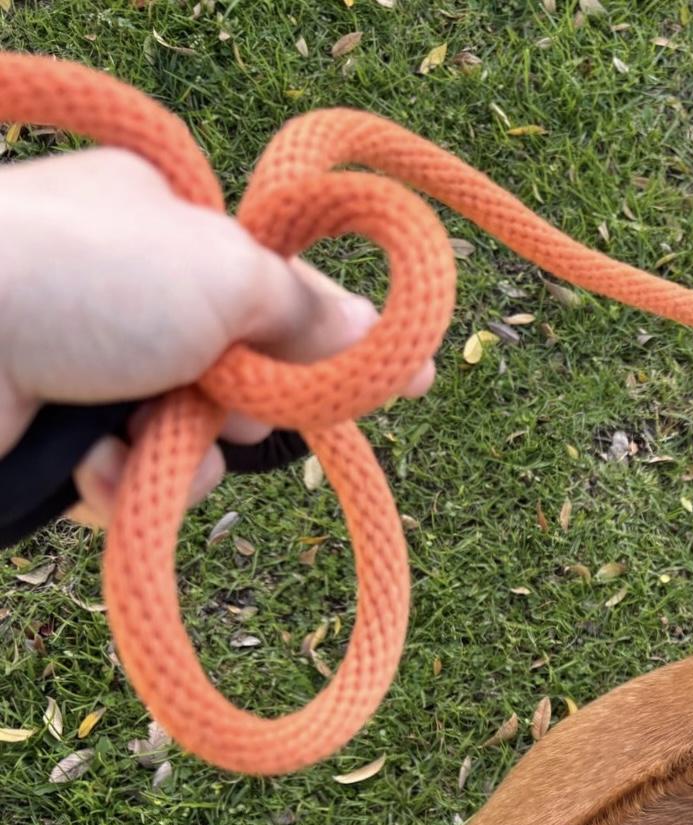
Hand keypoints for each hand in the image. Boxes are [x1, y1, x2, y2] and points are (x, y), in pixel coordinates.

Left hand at [0, 148, 434, 525]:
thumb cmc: (80, 275)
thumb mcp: (225, 274)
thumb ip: (310, 311)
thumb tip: (396, 341)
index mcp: (162, 224)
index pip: (269, 293)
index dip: (319, 343)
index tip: (376, 383)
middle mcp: (124, 291)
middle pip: (241, 379)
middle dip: (248, 410)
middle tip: (235, 409)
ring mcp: (85, 369)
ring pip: (193, 443)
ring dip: (187, 458)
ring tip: (146, 440)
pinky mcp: (51, 443)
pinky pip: (131, 485)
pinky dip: (126, 487)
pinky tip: (97, 468)